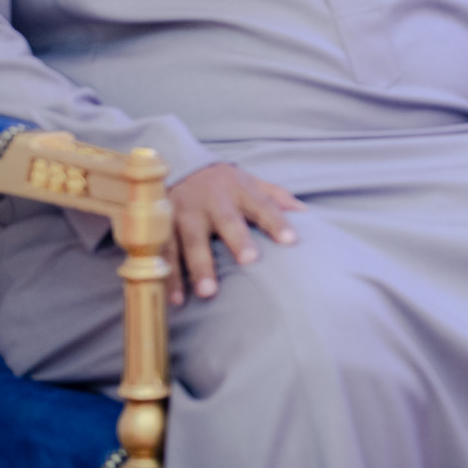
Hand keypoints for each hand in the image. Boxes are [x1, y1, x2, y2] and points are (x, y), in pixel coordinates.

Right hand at [164, 161, 303, 306]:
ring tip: (208, 292)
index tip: (291, 240)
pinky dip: (169, 277)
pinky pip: (164, 253)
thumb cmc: (224, 184)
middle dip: (237, 240)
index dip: (277, 221)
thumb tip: (307, 214)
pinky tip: (176, 299)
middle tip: (249, 260)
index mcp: (240, 189)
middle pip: (227, 220)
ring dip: (199, 266)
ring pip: (191, 241)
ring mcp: (184, 212)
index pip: (263, 205)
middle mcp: (212, 199)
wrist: (179, 167)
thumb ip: (276, 197)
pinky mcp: (160, 227)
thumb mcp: (250, 182)